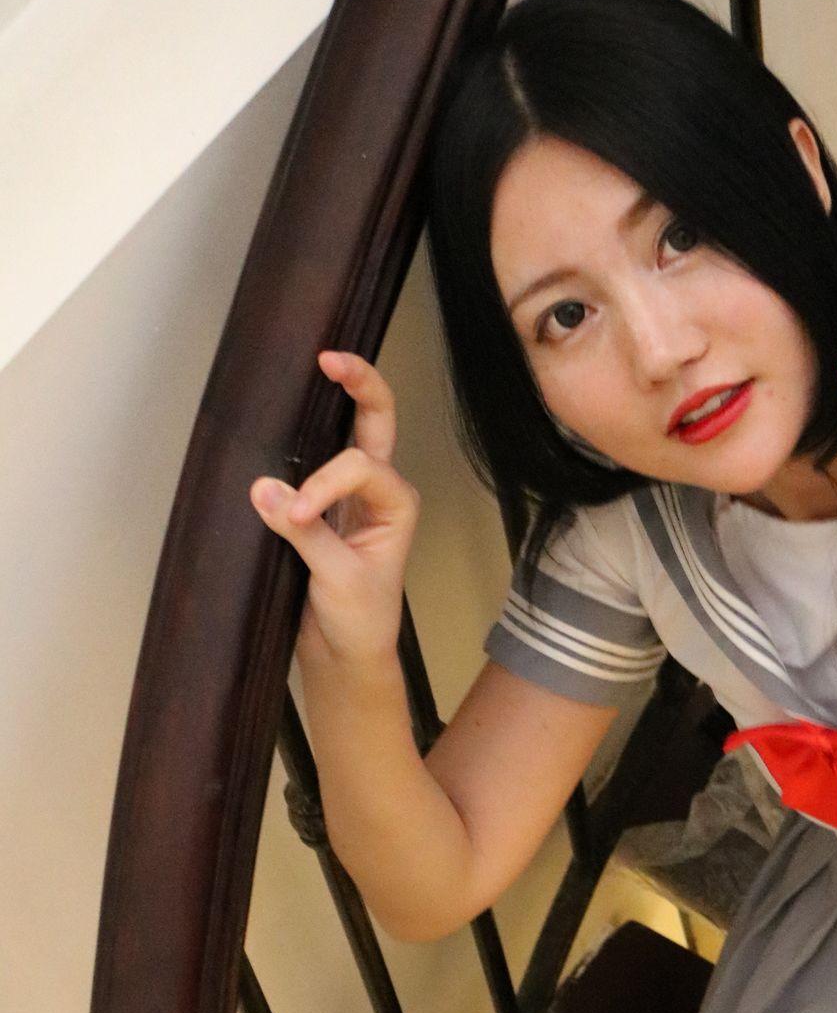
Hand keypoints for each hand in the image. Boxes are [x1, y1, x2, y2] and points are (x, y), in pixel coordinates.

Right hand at [248, 351, 419, 672]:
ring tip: (315, 364)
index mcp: (397, 504)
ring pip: (349, 431)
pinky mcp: (322, 505)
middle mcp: (380, 491)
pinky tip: (284, 414)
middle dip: (360, 383)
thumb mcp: (337, 579)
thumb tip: (263, 488)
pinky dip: (300, 435)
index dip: (323, 484)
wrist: (346, 655)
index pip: (357, 467)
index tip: (295, 517)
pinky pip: (314, 458)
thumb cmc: (359, 621)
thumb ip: (305, 534)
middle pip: (376, 422)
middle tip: (328, 357)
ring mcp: (351, 494)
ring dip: (334, 398)